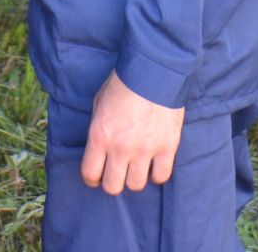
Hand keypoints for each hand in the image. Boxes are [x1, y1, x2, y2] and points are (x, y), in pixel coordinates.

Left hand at [81, 71, 183, 194]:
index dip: (92, 179)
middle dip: (112, 181)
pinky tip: (154, 163)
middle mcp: (121, 148)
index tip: (96, 177)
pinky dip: (157, 174)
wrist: (154, 71)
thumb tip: (100, 147)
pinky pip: (161, 177)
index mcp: (100, 136)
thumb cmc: (123, 83)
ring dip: (134, 177)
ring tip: (137, 166)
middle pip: (113, 186)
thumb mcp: (99, 103)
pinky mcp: (167, 148)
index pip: (90, 174)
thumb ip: (98, 129)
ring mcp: (145, 150)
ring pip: (136, 185)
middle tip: (117, 172)